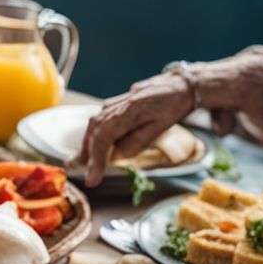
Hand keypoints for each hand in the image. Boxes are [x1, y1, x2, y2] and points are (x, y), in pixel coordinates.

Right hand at [70, 74, 197, 186]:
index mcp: (126, 112)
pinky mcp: (113, 106)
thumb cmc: (171, 106)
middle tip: (89, 175)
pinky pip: (98, 123)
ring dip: (88, 147)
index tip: (93, 178)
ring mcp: (112, 104)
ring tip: (85, 164)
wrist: (177, 85)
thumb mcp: (159, 127)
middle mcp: (114, 107)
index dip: (95, 160)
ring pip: (93, 128)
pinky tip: (95, 148)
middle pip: (93, 134)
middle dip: (88, 156)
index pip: (102, 139)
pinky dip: (94, 137)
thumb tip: (117, 155)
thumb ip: (136, 142)